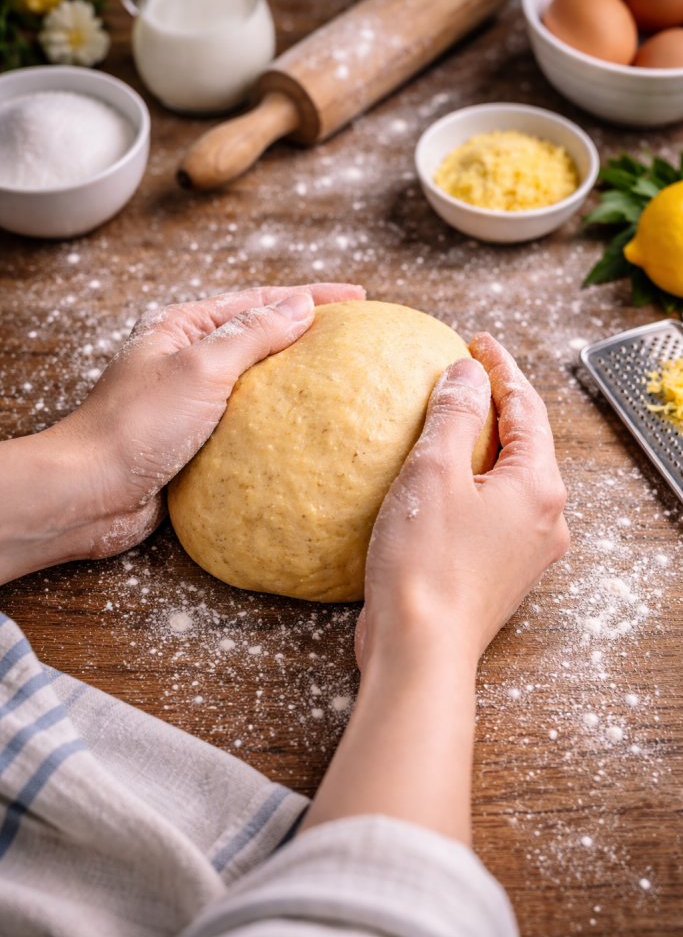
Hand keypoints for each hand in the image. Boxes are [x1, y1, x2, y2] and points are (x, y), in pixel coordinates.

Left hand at [0, 283, 363, 583]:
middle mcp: (189, 358)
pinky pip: (249, 424)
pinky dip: (279, 422)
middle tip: (357, 336)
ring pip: (258, 382)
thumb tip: (302, 305)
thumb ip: (253, 334)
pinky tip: (306, 430)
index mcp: (185, 327)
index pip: (262, 300)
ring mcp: (194, 401)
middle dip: (307, 332)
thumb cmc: (137, 425)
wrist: (91, 493)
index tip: (359, 299)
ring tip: (342, 381)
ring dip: (296, 379)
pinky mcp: (198, 441)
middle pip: (261, 335)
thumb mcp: (201, 368)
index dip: (313, 296)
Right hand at [302, 334, 568, 843]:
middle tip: (465, 375)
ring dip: (484, 445)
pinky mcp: (499, 571)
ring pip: (511, 477)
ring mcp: (526, 549)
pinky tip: (441, 479)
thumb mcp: (434, 472)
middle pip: (526, 441)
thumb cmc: (426, 564)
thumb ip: (455, 414)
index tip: (477, 343)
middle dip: (498, 405)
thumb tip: (469, 373)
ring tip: (452, 420)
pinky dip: (473, 482)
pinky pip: (493, 509)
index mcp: (538, 485)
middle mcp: (546, 517)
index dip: (501, 369)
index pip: (527, 407)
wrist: (420, 653)